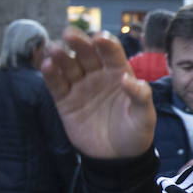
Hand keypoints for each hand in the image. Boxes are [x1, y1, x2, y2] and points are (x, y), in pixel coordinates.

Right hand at [41, 27, 155, 158]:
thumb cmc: (135, 134)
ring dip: (60, 55)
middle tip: (69, 34)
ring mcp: (80, 86)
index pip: (111, 52)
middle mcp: (98, 75)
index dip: (105, 44)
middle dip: (78, 42)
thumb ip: (141, 96)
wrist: (117, 158)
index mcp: (120, 73)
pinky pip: (56, 84)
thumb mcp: (145, 117)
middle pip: (86, 53)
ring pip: (68, 65)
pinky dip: (50, 74)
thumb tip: (128, 78)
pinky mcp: (65, 101)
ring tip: (54, 49)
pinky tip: (46, 65)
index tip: (98, 38)